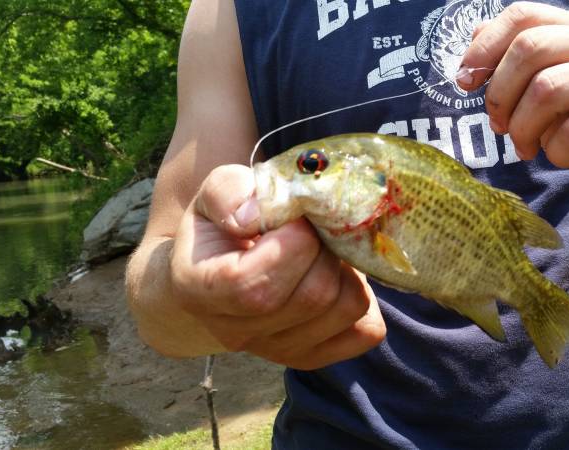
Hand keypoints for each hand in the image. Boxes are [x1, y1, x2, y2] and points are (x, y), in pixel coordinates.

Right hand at [169, 164, 385, 369]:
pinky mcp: (314, 356)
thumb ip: (230, 192)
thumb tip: (254, 217)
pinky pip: (367, 330)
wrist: (225, 262)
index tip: (297, 217)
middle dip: (327, 249)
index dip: (293, 243)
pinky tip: (336, 275)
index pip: (255, 286)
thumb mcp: (220, 188)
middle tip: (317, 227)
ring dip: (349, 269)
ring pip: (347, 308)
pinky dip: (365, 295)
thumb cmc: (225, 221)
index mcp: (201, 291)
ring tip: (325, 249)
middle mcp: (237, 333)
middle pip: (312, 296)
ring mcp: (278, 351)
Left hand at [458, 2, 568, 215]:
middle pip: (531, 49)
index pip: (523, 16)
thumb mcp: (544, 93)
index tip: (465, 82)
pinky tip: (561, 156)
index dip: (486, 48)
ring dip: (523, 128)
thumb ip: (515, 63)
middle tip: (499, 127)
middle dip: (500, 95)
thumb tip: (475, 38)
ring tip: (525, 147)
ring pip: (549, 90)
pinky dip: (556, 151)